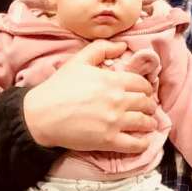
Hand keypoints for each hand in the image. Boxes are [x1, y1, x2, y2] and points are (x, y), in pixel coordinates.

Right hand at [21, 40, 158, 154]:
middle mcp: (118, 100)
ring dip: (149, 123)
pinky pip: (136, 144)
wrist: (41, 114)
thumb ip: (101, 48)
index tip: (144, 92)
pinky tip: (142, 140)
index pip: (142, 84)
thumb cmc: (58, 87)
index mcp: (112, 80)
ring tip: (148, 124)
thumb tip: (122, 45)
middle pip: (146, 103)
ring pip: (144, 122)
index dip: (145, 88)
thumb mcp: (78, 60)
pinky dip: (143, 142)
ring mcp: (114, 122)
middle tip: (146, 108)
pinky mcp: (109, 141)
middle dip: (149, 105)